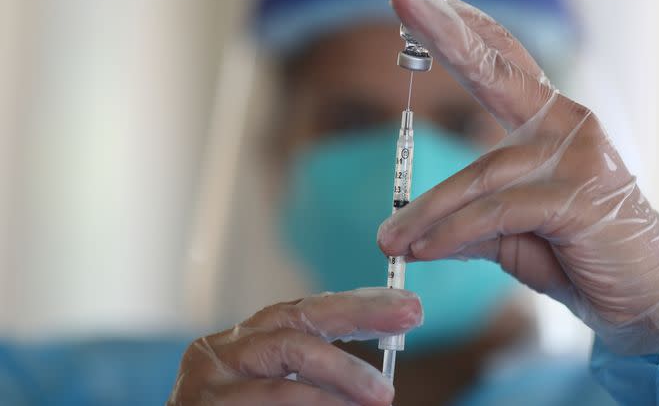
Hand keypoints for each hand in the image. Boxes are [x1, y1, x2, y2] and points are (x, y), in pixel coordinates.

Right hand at [168, 288, 421, 404]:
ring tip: (383, 393)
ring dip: (345, 371)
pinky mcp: (203, 403)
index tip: (405, 308)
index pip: (306, 312)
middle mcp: (223, 349)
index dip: (358, 306)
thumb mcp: (278, 395)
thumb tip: (379, 383)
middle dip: (360, 314)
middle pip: (300, 318)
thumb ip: (315, 383)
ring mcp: (209, 376)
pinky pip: (274, 397)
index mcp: (244, 344)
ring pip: (291, 353)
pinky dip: (316, 402)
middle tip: (410, 317)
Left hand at [378, 0, 658, 354]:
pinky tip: (422, 250)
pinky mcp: (582, 198)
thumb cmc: (582, 254)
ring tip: (387, 240)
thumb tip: (413, 233)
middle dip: (447, 32)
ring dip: (426, 210)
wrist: (652, 297)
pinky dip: (454, 233)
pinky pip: (498, 212)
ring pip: (481, 173)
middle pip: (499, 70)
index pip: (504, 61)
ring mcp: (579, 157)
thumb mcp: (513, 234)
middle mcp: (568, 124)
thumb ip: (470, 222)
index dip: (465, 28)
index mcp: (552, 121)